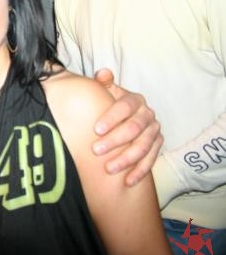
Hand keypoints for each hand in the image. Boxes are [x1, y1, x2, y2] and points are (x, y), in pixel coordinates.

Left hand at [93, 68, 162, 185]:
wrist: (121, 118)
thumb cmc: (107, 104)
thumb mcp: (105, 92)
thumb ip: (103, 83)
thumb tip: (102, 73)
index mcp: (134, 100)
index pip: (125, 107)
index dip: (111, 118)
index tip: (96, 130)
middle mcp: (147, 114)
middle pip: (134, 129)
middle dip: (115, 141)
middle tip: (96, 150)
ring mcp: (154, 131)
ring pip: (143, 146)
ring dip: (126, 159)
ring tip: (109, 169)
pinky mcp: (158, 145)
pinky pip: (150, 160)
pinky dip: (140, 171)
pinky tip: (127, 181)